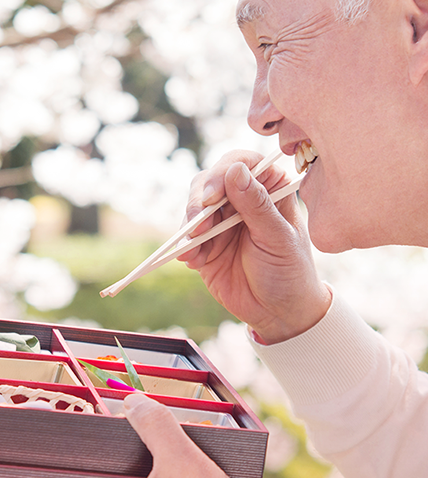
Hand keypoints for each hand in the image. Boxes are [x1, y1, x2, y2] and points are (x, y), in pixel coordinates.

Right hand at [180, 151, 330, 342]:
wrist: (279, 313)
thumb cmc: (290, 272)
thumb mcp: (278, 238)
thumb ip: (257, 206)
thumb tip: (235, 171)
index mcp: (269, 188)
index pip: (241, 164)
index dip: (222, 173)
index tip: (212, 196)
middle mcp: (242, 199)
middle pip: (210, 182)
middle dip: (199, 203)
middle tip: (199, 226)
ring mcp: (221, 220)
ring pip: (194, 208)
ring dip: (189, 227)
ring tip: (193, 250)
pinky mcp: (205, 243)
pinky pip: (187, 236)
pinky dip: (186, 246)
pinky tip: (193, 261)